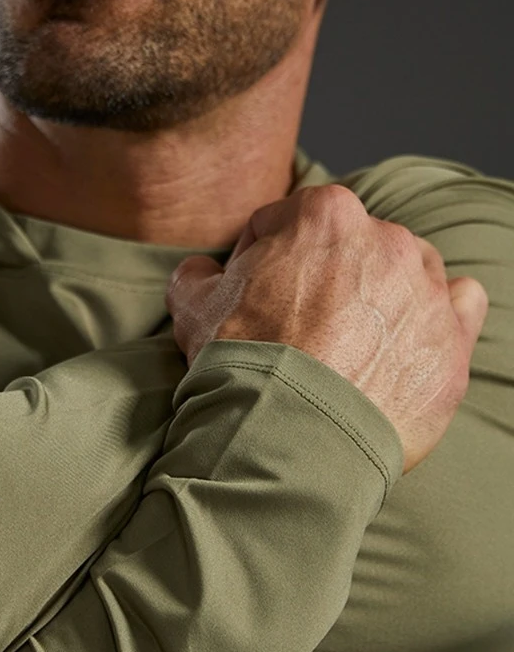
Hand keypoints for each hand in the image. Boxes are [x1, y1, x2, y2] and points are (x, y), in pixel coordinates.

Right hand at [165, 184, 489, 474]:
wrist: (290, 435)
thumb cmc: (243, 368)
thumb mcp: (194, 310)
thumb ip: (197, 276)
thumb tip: (202, 273)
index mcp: (325, 216)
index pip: (287, 222)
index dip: (262, 260)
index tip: (254, 299)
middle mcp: (386, 238)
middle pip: (352, 248)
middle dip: (327, 281)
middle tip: (298, 333)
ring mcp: (426, 286)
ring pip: (406, 274)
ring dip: (380, 300)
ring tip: (348, 351)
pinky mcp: (452, 336)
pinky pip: (458, 307)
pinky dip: (434, 321)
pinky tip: (400, 350)